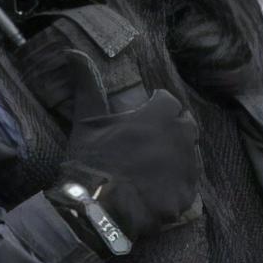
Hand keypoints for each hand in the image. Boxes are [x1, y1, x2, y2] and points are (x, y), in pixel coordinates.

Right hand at [48, 50, 200, 247]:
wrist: (97, 210)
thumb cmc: (91, 161)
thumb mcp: (87, 121)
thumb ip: (87, 84)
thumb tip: (72, 52)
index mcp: (161, 115)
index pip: (168, 102)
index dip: (155, 108)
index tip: (143, 117)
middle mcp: (181, 136)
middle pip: (185, 125)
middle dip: (172, 129)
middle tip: (149, 143)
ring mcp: (188, 166)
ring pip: (190, 154)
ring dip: (176, 156)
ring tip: (152, 168)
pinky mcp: (188, 194)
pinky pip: (187, 184)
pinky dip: (175, 185)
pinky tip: (155, 190)